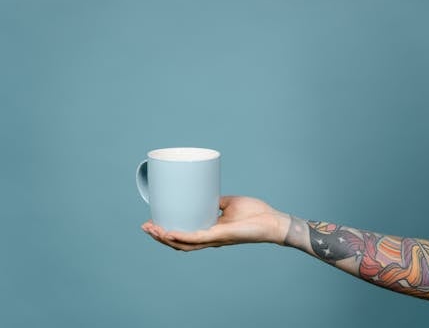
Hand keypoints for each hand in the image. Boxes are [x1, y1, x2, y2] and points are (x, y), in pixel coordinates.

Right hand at [141, 196, 290, 250]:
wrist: (272, 221)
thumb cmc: (256, 214)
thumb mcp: (230, 203)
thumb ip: (217, 201)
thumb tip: (208, 194)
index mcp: (210, 232)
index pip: (184, 236)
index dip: (167, 233)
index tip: (153, 223)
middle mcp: (210, 239)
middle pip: (179, 243)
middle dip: (159, 236)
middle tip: (145, 226)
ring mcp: (214, 239)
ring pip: (183, 244)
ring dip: (164, 237)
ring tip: (150, 229)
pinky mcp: (220, 236)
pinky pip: (196, 239)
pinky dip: (181, 237)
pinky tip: (168, 233)